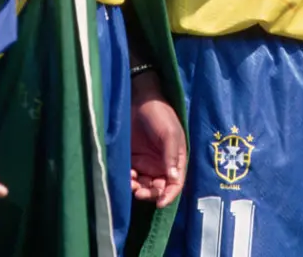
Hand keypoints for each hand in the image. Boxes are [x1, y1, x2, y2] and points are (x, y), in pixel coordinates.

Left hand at [130, 72, 186, 207]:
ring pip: (144, 185)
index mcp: (176, 159)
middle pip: (159, 188)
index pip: (175, 183)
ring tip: (131, 182)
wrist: (139, 99)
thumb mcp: (169, 133)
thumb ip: (171, 155)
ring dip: (138, 188)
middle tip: (139, 192)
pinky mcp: (133, 159)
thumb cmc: (159, 114)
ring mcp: (147, 162)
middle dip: (150, 193)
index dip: (169, 195)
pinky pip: (132, 177)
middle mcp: (162, 164)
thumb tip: (173, 179)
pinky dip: (129, 180)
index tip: (159, 202)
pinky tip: (126, 175)